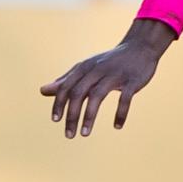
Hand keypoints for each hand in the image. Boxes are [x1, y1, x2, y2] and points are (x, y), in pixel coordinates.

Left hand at [40, 19, 175, 139]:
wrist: (140, 47)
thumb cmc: (109, 62)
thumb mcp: (85, 69)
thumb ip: (66, 80)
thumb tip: (43, 91)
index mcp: (84, 68)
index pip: (67, 87)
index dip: (59, 103)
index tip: (56, 120)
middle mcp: (97, 70)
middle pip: (79, 93)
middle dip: (72, 115)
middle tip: (69, 135)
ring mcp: (115, 75)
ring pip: (98, 95)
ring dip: (89, 116)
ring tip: (84, 134)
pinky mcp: (132, 80)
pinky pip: (124, 98)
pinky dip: (120, 113)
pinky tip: (117, 126)